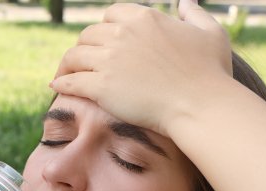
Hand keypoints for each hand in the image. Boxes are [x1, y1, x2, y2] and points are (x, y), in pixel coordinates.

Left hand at [50, 0, 232, 136]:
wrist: (200, 104)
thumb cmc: (210, 72)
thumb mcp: (209, 32)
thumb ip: (194, 14)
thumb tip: (185, 2)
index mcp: (144, 18)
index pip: (111, 15)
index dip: (104, 28)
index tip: (102, 42)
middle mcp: (122, 34)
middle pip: (88, 35)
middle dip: (83, 47)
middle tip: (80, 62)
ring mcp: (110, 60)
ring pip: (74, 55)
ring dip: (66, 64)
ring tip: (63, 74)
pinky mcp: (101, 86)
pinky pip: (70, 80)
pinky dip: (60, 82)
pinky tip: (55, 86)